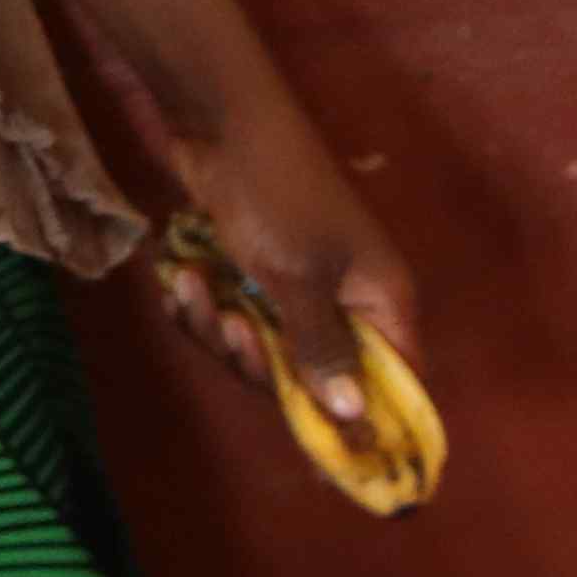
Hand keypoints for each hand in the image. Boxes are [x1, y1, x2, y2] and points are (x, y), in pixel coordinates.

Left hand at [140, 67, 421, 452]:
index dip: (368, 421)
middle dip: (261, 364)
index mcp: (382, 303)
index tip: (329, 457)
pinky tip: (180, 278)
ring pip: (262, 349)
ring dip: (218, 331)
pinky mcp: (250, 272)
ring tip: (196, 289)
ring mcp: (296, 288)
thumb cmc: (276, 194)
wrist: (217, 119)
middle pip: (317, 376)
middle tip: (235, 330)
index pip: (396, 383)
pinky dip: (200, 308)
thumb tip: (355, 417)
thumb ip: (323, 350)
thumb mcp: (298, 277)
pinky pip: (229, 319)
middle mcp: (346, 303)